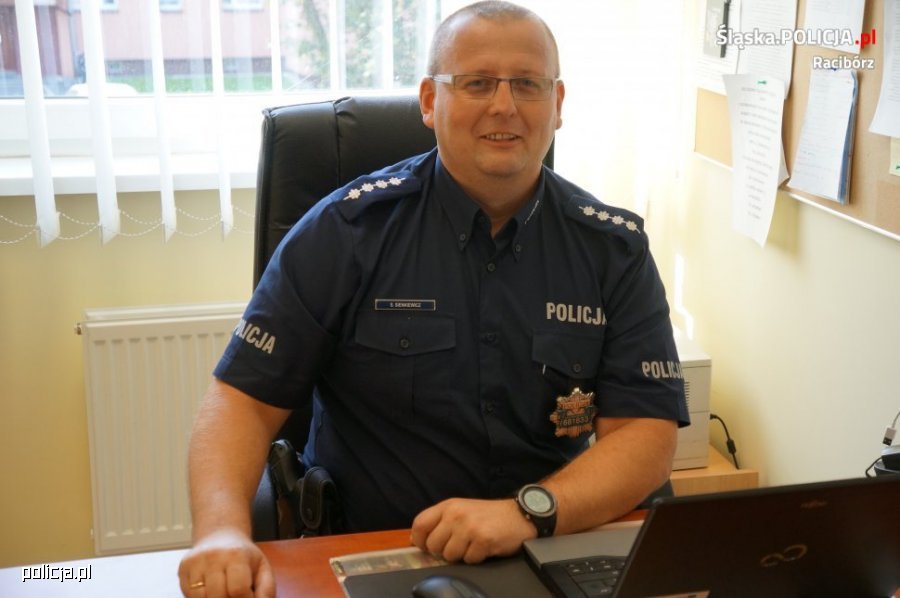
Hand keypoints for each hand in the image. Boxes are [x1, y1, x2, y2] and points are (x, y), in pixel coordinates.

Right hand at [178, 528, 274, 597]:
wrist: (220, 535)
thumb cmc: (243, 556)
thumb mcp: (262, 568)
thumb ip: (266, 590)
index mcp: (237, 555)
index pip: (238, 590)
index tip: (247, 597)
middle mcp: (214, 556)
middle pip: (218, 596)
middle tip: (234, 595)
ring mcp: (196, 562)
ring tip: (223, 593)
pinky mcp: (183, 567)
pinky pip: (188, 594)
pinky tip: (210, 591)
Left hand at [410, 498, 535, 563]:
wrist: (519, 515)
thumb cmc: (488, 515)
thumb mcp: (461, 510)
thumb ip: (440, 522)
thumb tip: (418, 540)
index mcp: (448, 506)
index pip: (420, 524)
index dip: (419, 540)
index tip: (426, 546)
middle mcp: (456, 514)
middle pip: (433, 545)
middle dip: (443, 551)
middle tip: (458, 546)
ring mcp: (469, 527)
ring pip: (449, 555)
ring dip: (461, 555)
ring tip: (472, 545)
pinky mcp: (483, 540)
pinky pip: (469, 560)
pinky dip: (476, 558)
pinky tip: (484, 547)